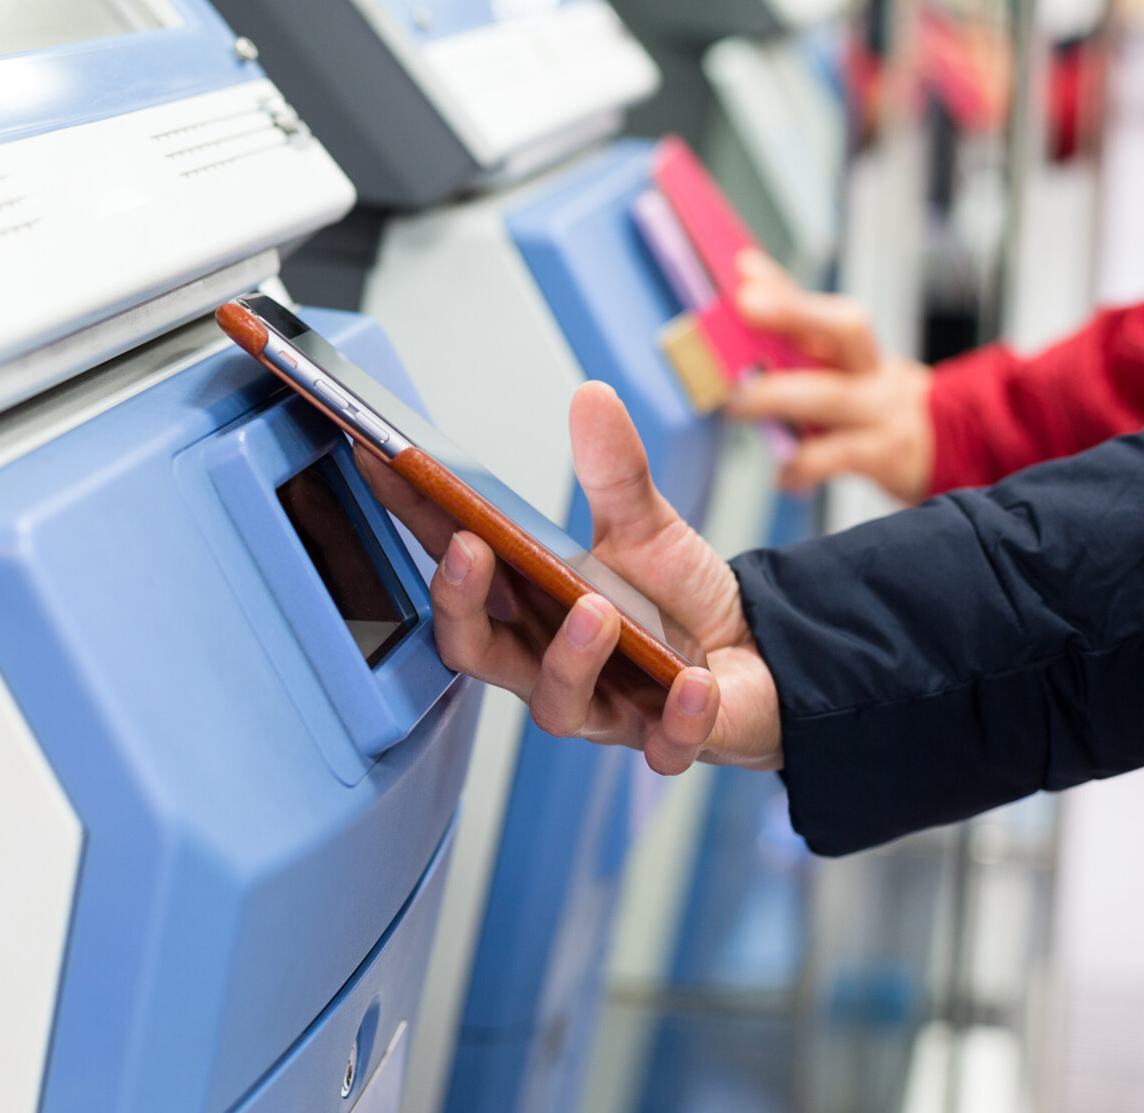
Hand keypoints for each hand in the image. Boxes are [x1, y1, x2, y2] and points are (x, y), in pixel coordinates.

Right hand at [354, 382, 781, 773]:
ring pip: (559, 705)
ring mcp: (604, 707)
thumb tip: (592, 399)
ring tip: (595, 610)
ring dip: (571, 659)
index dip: (414, 518)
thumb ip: (616, 472)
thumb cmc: (679, 604)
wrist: (759, 657)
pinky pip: (661, 744)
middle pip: (476, 650)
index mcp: (528, 606)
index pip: (457, 562)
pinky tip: (693, 684)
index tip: (383, 462)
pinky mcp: (667, 739)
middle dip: (463, 605)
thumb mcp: (646, 526)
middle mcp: (548, 663)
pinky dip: (676, 718)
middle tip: (469, 550)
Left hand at [727, 250, 934, 502]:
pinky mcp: (886, 455)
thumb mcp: (840, 371)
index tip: (744, 268)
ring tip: (736, 402)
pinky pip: (840, 456)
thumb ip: (793, 345)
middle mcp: (870, 370)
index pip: (816, 302)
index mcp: (853, 348)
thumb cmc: (869, 407)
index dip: (782, 284)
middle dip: (793, 312)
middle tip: (745, 305)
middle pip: (844, 327)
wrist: (945, 448)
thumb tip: (738, 305)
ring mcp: (880, 410)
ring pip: (832, 394)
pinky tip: (782, 475)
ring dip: (777, 395)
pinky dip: (805, 466)